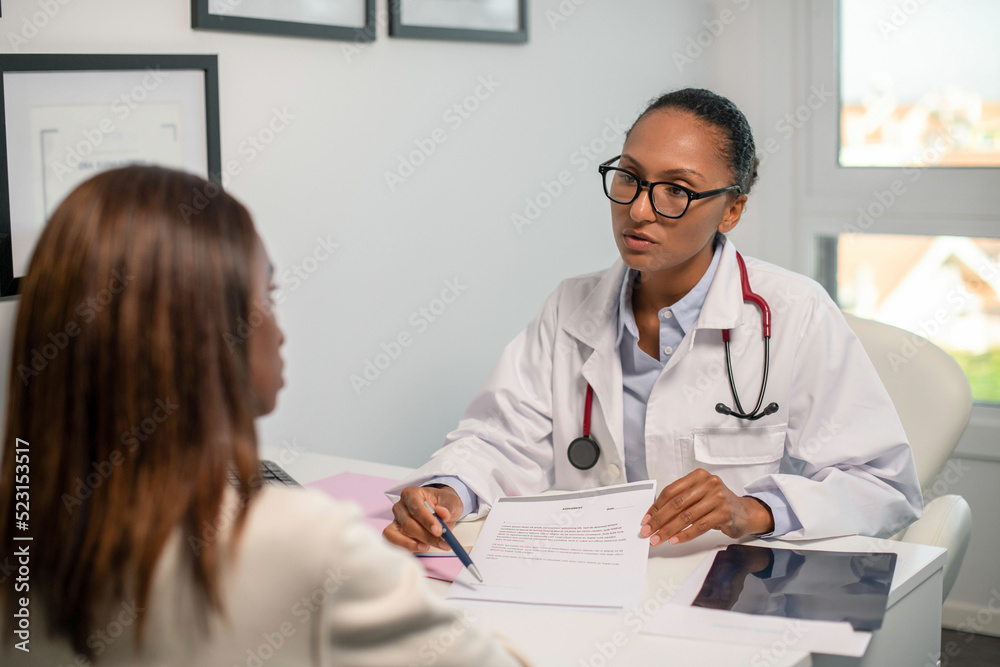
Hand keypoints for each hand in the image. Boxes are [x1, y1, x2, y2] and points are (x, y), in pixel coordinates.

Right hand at [383, 485, 464, 551]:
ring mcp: (396, 520)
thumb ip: (448, 506)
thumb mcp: (451, 501)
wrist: (440, 510)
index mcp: (411, 493)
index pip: (416, 507)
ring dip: (414, 544)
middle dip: (425, 535)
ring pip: (399, 534)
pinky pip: (393, 541)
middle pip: (408, 523)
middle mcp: (400, 506)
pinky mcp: (395, 532)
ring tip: (428, 547)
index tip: (438, 530)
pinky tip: (417, 549)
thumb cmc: (443, 503)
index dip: (426, 520)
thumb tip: (442, 513)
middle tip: (441, 542)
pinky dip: (404, 547)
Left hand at [639, 469, 773, 544]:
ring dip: (669, 530)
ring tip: (658, 539)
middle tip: (648, 532)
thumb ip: (680, 501)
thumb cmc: (716, 504)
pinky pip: (699, 526)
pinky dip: (685, 535)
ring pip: (686, 516)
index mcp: (698, 476)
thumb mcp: (698, 496)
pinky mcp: (724, 512)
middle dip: (659, 520)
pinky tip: (675, 540)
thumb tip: (654, 515)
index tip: (646, 520)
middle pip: (676, 504)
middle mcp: (708, 483)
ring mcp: (718, 497)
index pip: (671, 491)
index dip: (656, 507)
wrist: (744, 512)